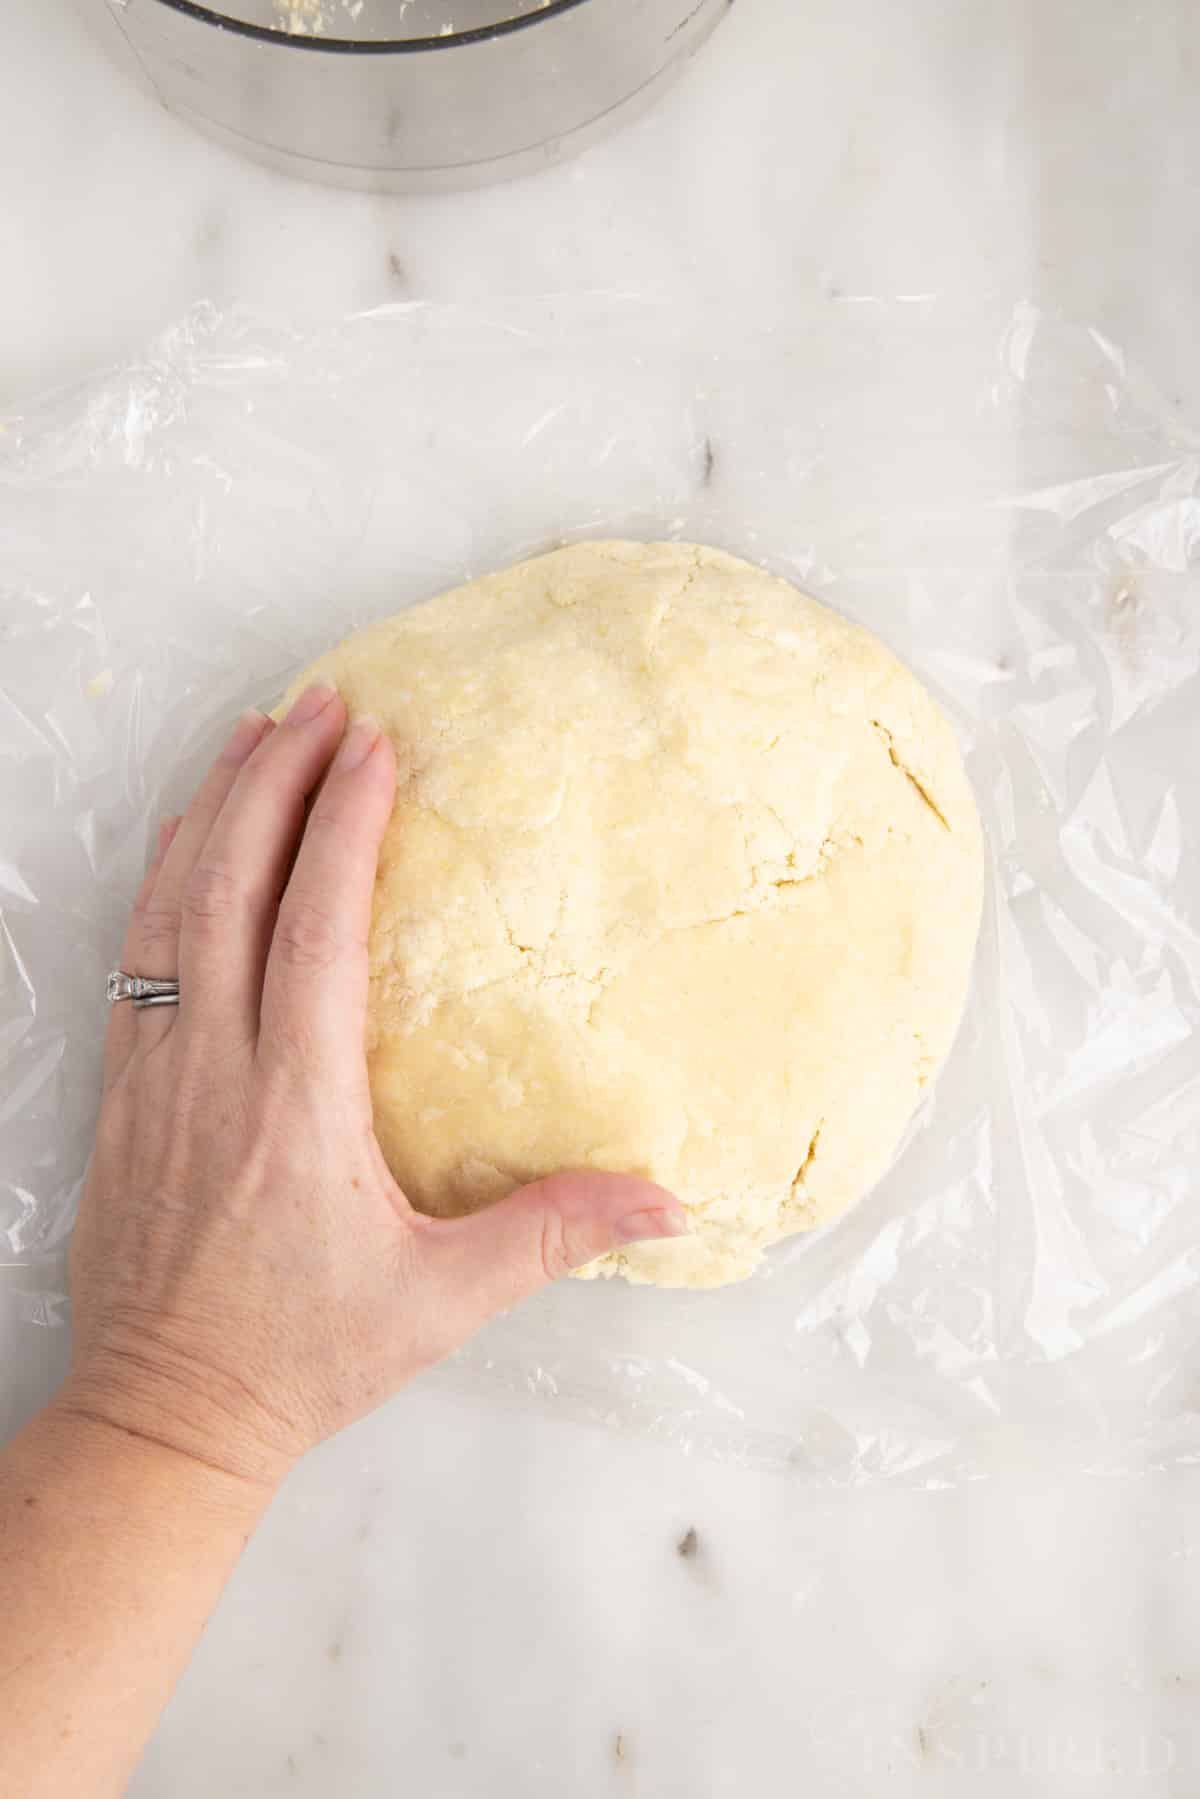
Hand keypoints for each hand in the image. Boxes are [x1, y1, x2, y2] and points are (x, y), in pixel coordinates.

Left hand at [65, 684, 685, 1491]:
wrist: (162, 1414)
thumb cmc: (298, 1358)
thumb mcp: (439, 1303)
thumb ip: (550, 1235)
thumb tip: (667, 1197)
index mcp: (292, 1107)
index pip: (313, 932)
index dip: (341, 830)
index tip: (373, 749)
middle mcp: (212, 1071)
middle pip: (228, 889)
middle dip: (274, 782)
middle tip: (320, 703)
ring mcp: (154, 1074)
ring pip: (170, 909)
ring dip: (212, 810)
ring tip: (254, 734)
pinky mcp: (125, 1089)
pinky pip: (136, 954)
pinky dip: (163, 876)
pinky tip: (188, 836)